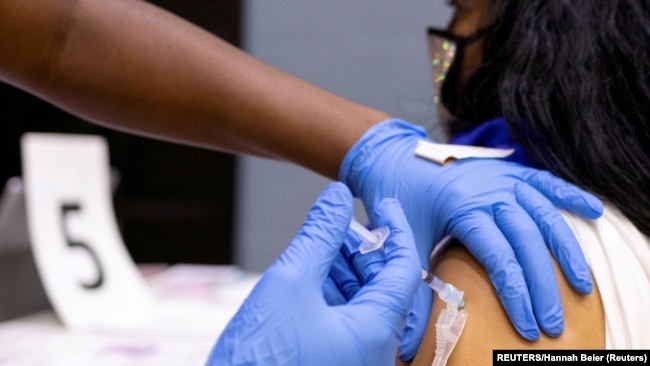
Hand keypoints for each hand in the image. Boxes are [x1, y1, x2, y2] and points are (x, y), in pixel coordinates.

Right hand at [207, 182, 420, 365]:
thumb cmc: (259, 360)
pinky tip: (311, 275)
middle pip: (381, 286)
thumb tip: (337, 198)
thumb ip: (318, 236)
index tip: (384, 203)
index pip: (403, 270)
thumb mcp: (289, 282)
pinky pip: (343, 322)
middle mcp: (374, 352)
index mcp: (375, 333)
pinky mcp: (333, 364)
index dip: (395, 230)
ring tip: (322, 244)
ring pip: (360, 304)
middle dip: (362, 249)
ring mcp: (353, 360)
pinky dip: (331, 294)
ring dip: (343, 270)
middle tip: (341, 221)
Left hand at [340, 119, 602, 360]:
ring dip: (566, 251)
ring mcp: (502, 177)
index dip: (516, 294)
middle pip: (527, 241)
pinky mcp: (507, 170)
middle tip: (553, 321)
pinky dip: (570, 196)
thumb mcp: (404, 241)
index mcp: (463, 208)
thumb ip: (413, 285)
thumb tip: (410, 337)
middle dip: (543, 285)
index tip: (527, 325)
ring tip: (581, 285)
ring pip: (544, 214)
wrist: (392, 156)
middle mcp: (489, 190)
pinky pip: (545, 182)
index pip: (499, 258)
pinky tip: (593, 212)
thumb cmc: (397, 200)